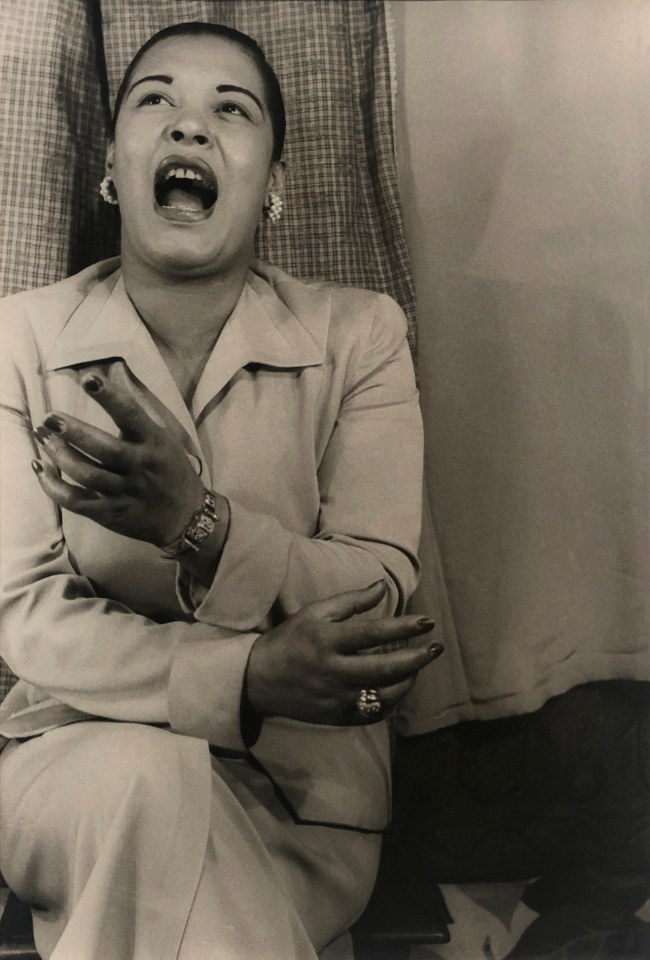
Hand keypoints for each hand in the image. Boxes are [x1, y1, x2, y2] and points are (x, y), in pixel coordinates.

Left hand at [32, 360, 203, 545]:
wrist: (186, 515)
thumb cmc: (171, 468)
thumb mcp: (165, 437)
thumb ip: (138, 410)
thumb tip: (114, 371)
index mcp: (155, 442)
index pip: (131, 415)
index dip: (110, 396)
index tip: (88, 378)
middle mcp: (141, 466)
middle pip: (104, 448)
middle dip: (74, 432)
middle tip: (49, 418)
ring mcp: (125, 491)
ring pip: (87, 474)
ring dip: (60, 455)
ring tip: (42, 437)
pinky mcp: (111, 512)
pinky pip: (77, 501)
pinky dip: (54, 487)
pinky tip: (40, 469)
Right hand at [245, 580, 442, 725]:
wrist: (258, 680)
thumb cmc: (291, 639)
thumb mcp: (315, 612)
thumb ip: (351, 601)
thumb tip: (382, 586)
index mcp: (328, 641)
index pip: (373, 633)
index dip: (404, 627)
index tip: (427, 622)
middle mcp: (334, 671)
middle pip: (385, 668)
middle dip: (416, 658)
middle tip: (436, 647)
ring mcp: (337, 698)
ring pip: (384, 694)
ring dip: (409, 680)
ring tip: (419, 665)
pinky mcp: (337, 717)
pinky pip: (374, 712)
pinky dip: (392, 700)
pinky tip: (400, 686)